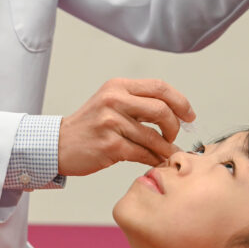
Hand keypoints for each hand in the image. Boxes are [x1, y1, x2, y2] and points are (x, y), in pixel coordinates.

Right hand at [58, 78, 193, 176]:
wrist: (59, 144)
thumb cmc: (89, 126)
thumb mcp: (110, 103)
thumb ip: (138, 103)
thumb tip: (174, 112)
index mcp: (118, 86)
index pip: (160, 87)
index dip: (180, 101)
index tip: (189, 115)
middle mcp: (114, 100)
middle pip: (162, 110)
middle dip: (174, 126)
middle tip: (173, 136)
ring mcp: (111, 123)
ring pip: (154, 136)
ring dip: (166, 148)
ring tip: (168, 153)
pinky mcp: (110, 146)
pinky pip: (143, 153)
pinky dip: (154, 159)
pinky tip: (155, 161)